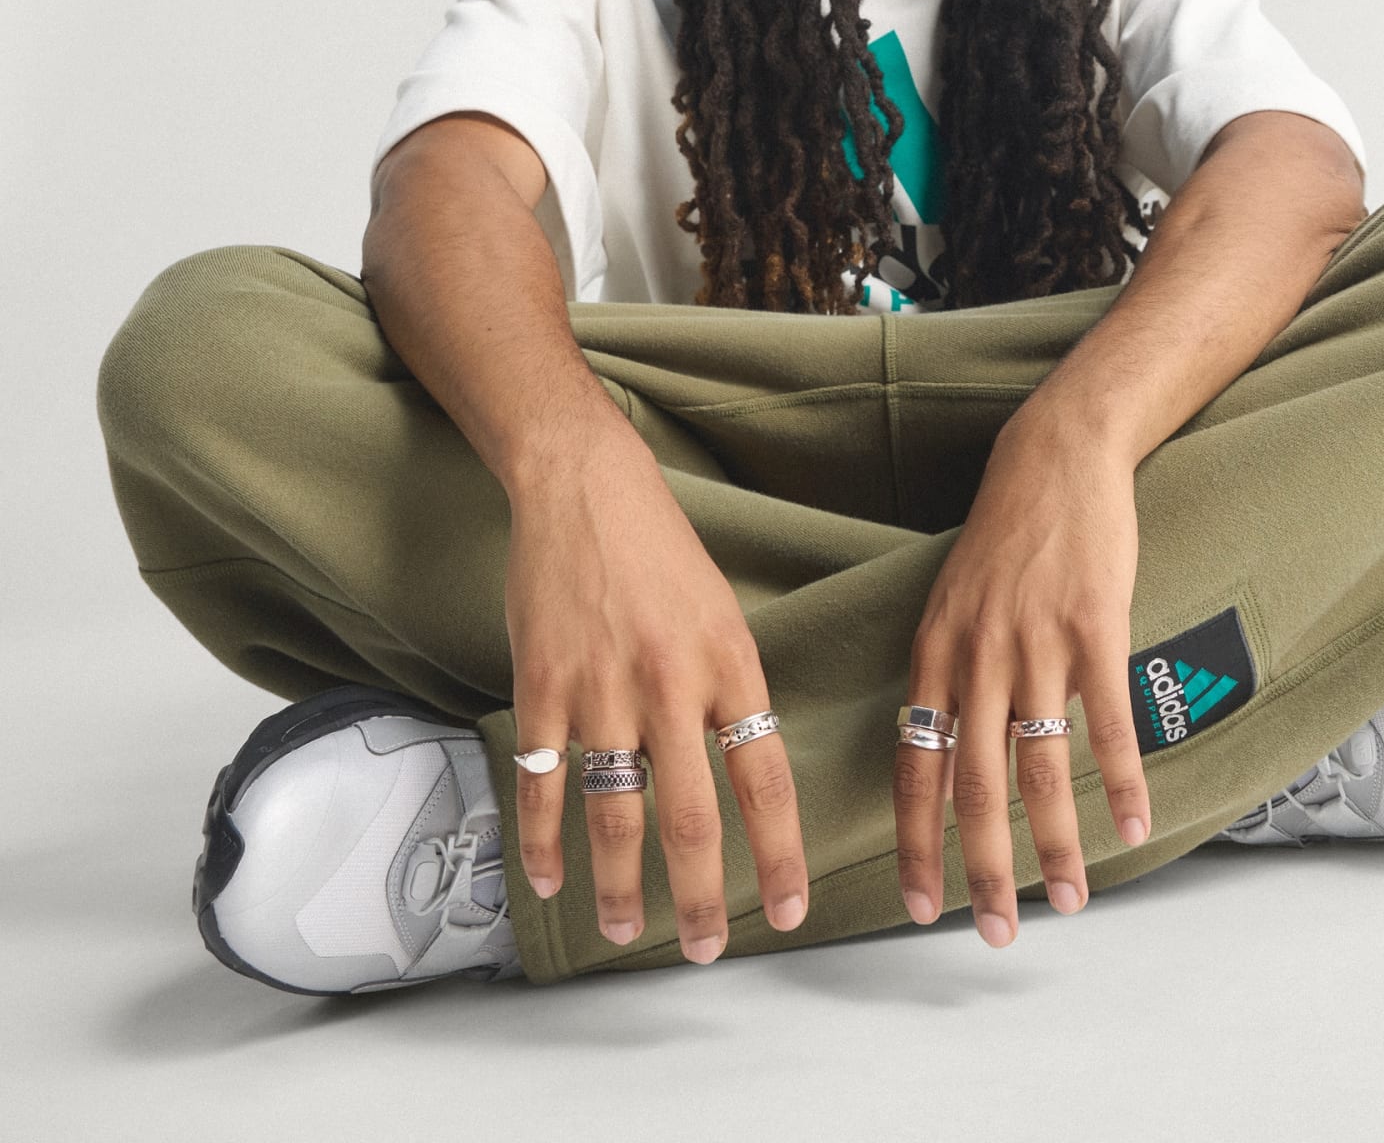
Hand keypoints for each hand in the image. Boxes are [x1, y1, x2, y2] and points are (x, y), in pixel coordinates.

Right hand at [503, 414, 808, 961]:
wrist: (587, 488)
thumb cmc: (661, 551)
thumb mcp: (724, 614)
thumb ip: (731, 693)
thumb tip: (744, 771)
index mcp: (731, 665)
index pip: (766, 779)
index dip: (779, 855)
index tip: (786, 910)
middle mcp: (672, 684)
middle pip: (692, 817)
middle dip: (700, 898)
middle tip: (704, 949)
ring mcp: (603, 688)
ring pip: (616, 814)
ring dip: (620, 886)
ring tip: (628, 930)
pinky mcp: (544, 684)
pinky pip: (545, 780)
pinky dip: (543, 840)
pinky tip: (548, 879)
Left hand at [894, 412, 1151, 945]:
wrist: (1056, 457)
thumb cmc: (1008, 533)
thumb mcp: (955, 599)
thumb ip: (953, 673)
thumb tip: (949, 752)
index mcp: (935, 652)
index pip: (914, 765)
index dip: (916, 842)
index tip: (919, 906)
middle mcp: (977, 654)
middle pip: (973, 784)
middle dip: (983, 869)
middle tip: (995, 933)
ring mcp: (1036, 642)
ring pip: (1040, 766)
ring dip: (1055, 844)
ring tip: (1070, 900)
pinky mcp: (1095, 627)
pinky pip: (1108, 722)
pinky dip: (1122, 783)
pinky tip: (1135, 826)